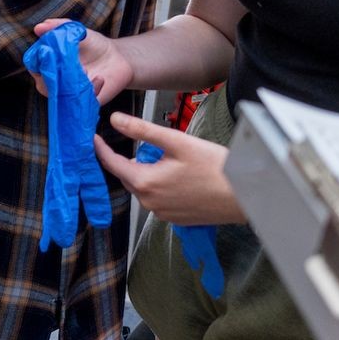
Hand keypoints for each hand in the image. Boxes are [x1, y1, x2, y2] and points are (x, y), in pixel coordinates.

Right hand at [31, 19, 132, 103]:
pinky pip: (82, 102)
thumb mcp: (76, 31)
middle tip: (66, 62)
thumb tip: (38, 27)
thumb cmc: (93, 44)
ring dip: (69, 83)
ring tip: (83, 69)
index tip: (46, 52)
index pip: (34, 66)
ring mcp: (70, 94)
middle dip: (53, 74)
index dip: (36, 62)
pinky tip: (99, 79)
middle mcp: (57, 82)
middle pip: (43, 85)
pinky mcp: (86, 102)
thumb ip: (58, 27)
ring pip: (60, 96)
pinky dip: (91, 90)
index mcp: (50, 64)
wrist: (119, 57)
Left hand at [94, 113, 243, 224]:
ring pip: (143, 188)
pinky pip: (157, 199)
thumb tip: (115, 120)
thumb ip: (143, 130)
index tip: (92, 137)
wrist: (245, 196)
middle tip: (144, 145)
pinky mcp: (174, 219)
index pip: (112, 163)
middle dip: (129, 160)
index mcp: (146, 182)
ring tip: (169, 160)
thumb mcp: (177, 142)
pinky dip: (160, 186)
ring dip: (147, 173)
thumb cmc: (215, 167)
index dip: (100, 149)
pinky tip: (178, 177)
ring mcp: (162, 214)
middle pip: (128, 176)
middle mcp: (149, 202)